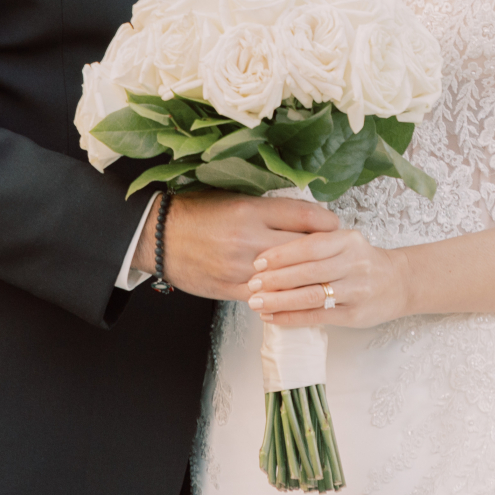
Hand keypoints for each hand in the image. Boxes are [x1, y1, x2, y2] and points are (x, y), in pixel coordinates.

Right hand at [134, 190, 339, 301]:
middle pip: (303, 248)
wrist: (158, 237)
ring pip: (289, 277)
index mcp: (250, 210)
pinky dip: (284, 295)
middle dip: (324, 251)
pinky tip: (295, 294)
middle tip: (336, 252)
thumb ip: (266, 208)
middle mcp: (249, 238)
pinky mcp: (231, 289)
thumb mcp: (233, 197)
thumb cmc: (196, 212)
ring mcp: (241, 267)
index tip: (335, 225)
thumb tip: (303, 216)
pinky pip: (268, 297)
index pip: (303, 215)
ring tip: (322, 275)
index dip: (326, 221)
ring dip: (307, 277)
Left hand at [244, 227, 406, 329]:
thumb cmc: (361, 260)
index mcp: (348, 240)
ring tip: (257, 302)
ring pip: (312, 296)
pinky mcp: (355, 314)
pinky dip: (292, 317)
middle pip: (309, 272)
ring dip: (280, 300)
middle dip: (276, 279)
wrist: (398, 282)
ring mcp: (356, 290)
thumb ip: (315, 244)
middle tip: (251, 284)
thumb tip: (269, 253)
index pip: (310, 246)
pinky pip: (318, 316)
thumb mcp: (344, 242)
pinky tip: (273, 317)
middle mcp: (355, 263)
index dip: (282, 254)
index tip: (258, 262)